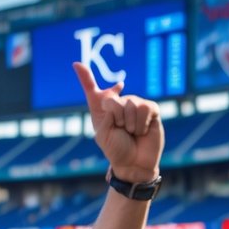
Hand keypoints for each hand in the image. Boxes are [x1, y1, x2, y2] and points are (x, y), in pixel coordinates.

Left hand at [74, 61, 163, 181]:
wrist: (133, 163)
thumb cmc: (116, 150)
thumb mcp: (103, 133)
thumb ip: (106, 112)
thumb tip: (116, 91)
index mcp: (103, 111)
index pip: (93, 90)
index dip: (85, 77)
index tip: (77, 65)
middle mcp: (119, 105)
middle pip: (112, 99)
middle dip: (116, 118)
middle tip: (122, 131)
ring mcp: (135, 106)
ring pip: (130, 103)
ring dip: (130, 123)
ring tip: (132, 133)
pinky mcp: (151, 110)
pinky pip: (144, 107)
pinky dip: (141, 123)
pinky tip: (143, 130)